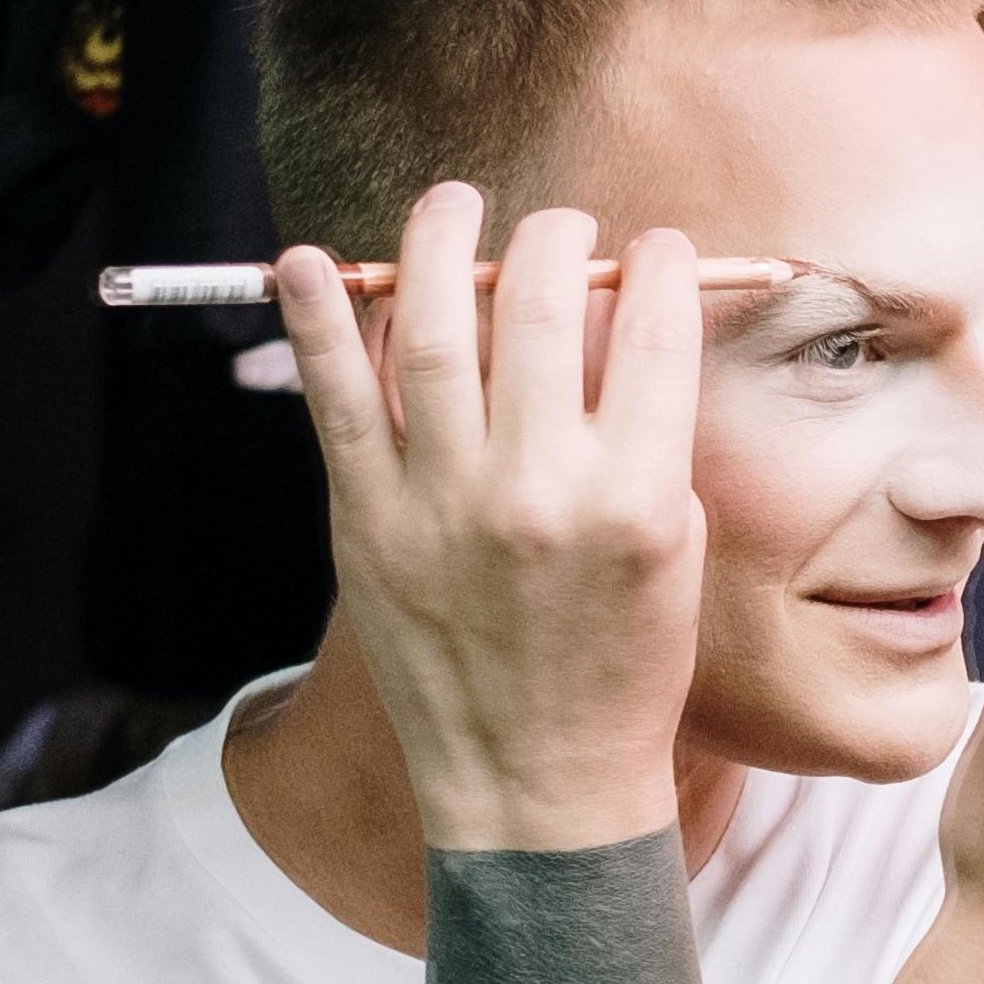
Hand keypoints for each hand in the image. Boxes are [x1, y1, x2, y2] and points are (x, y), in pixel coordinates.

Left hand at [273, 186, 709, 847]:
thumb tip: (614, 324)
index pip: (655, 331)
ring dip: (443, 243)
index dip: (662, 265)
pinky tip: (310, 265)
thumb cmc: (621, 668)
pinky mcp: (367, 519)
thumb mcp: (673, 549)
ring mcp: (443, 501)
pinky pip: (337, 398)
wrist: (536, 779)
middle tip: (562, 227)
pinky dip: (319, 322)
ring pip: (439, 329)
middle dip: (560, 241)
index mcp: (635, 496)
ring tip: (452, 205)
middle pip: (546, 307)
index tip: (659, 249)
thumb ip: (647, 437)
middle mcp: (538, 488)